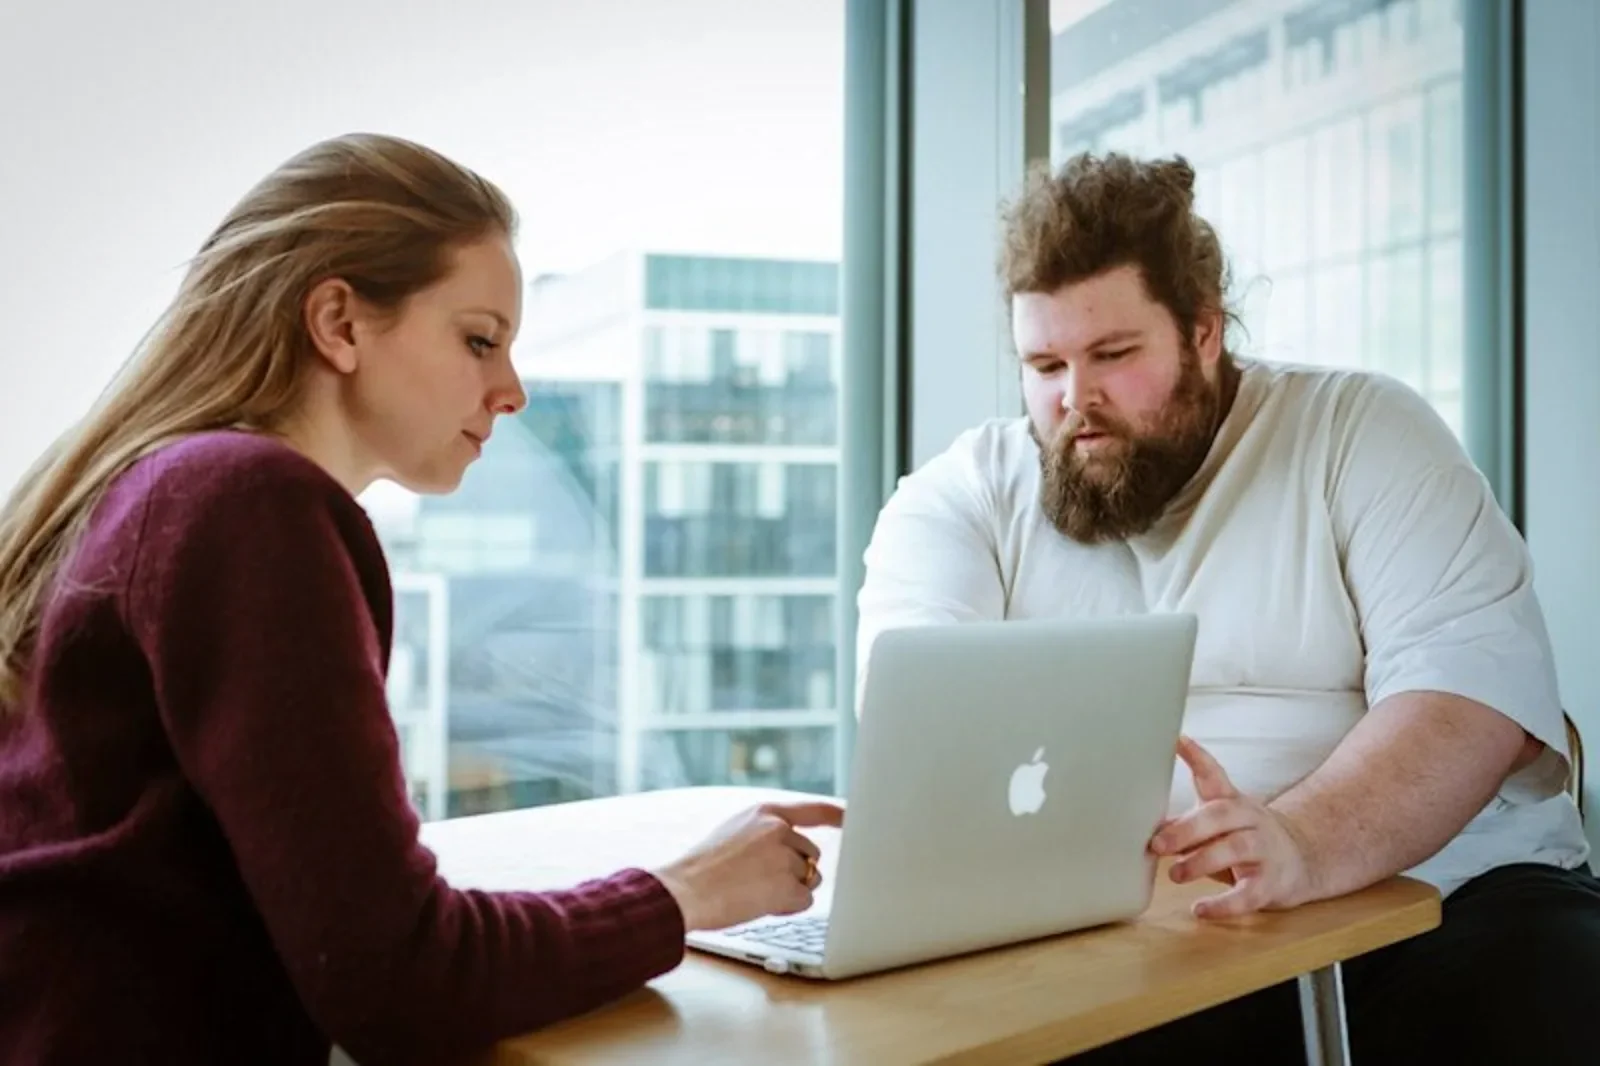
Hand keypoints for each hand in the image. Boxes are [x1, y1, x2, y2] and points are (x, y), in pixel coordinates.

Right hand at [652, 800, 844, 931]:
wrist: (685, 890)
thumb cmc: (701, 868)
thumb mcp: (733, 831)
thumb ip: (764, 833)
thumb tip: (794, 850)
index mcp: (765, 812)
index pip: (812, 809)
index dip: (836, 815)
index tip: (852, 818)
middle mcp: (779, 830)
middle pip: (811, 854)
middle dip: (796, 870)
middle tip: (761, 881)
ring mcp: (785, 857)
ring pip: (809, 878)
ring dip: (791, 890)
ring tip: (755, 892)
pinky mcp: (787, 885)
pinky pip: (804, 900)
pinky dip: (788, 907)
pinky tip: (761, 905)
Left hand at [1149, 735, 1317, 918]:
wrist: (1300, 859)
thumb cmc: (1242, 838)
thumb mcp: (1216, 823)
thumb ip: (1182, 822)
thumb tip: (1137, 822)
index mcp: (1231, 801)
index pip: (1214, 774)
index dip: (1197, 756)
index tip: (1177, 739)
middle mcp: (1249, 819)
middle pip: (1220, 816)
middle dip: (1187, 829)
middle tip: (1157, 845)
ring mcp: (1264, 849)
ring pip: (1235, 850)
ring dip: (1201, 862)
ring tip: (1175, 875)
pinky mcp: (1271, 882)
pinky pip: (1248, 894)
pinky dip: (1223, 904)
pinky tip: (1200, 909)